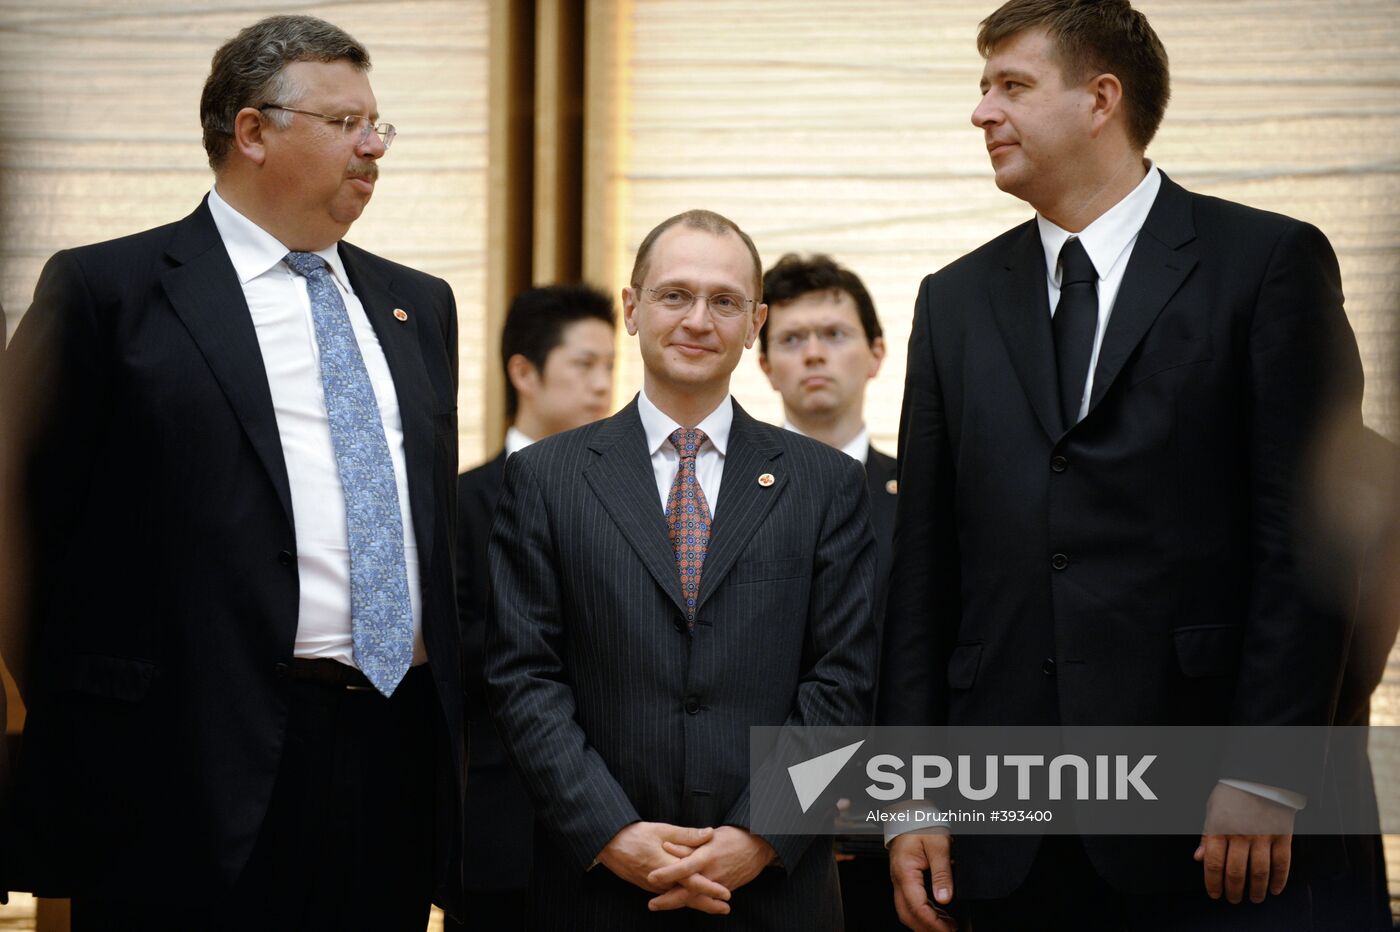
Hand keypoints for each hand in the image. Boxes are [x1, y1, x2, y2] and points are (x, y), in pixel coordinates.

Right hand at [596, 822, 730, 913]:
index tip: (726, 895)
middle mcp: (661, 881)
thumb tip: (709, 833)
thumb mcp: (662, 829)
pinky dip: (684, 899)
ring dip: (698, 903)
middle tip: (727, 909)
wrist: (609, 845)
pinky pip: (670, 895)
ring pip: (679, 898)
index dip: (710, 889)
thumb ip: (686, 835)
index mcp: (667, 866)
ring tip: (716, 907)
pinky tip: (692, 899)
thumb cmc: (635, 834)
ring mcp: (654, 886)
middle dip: (709, 904)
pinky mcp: (649, 886)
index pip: (692, 881)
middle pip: (688, 897)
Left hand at [646, 826, 776, 910]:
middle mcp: (712, 874)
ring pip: (695, 899)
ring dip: (677, 903)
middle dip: (668, 900)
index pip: (684, 868)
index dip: (667, 873)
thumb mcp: (710, 836)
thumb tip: (666, 845)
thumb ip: (688, 843)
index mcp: (707, 857)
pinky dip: (693, 902)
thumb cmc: (732, 837)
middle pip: (687, 892)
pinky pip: (706, 899)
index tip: (651, 877)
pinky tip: (679, 903)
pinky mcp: (725, 891)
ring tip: (659, 905)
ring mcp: (719, 885)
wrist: (758, 848)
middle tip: (651, 905)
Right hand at [889, 831, 957, 931]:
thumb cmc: (921, 824)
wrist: (910, 813)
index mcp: (905, 871)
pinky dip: (926, 913)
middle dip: (927, 929)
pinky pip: (911, 903)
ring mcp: (900, 880)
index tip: (949, 930)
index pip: (916, 907)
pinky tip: (940, 915)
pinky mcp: (905, 879)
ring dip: (927, 923)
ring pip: (908, 911)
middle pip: (908, 914)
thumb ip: (942, 872)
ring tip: (948, 927)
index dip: (933, 923)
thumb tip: (945, 898)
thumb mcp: (938, 844)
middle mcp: (899, 879)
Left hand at [1194, 783, 1295, 903]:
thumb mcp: (1212, 810)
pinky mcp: (1282, 835)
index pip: (1213, 864)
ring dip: (1255, 890)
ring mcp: (1262, 836)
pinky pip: (1282, 864)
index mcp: (1219, 828)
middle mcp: (1240, 834)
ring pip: (1259, 872)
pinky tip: (1274, 889)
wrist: (1260, 776)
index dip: (1213, 883)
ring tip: (1253, 898)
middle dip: (1233, 891)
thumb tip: (1198, 858)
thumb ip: (1206, 835)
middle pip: (1235, 872)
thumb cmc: (1233, 793)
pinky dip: (1279, 880)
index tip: (1215, 894)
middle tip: (1233, 899)